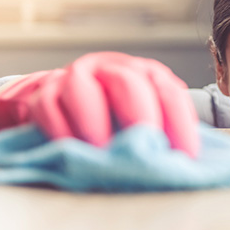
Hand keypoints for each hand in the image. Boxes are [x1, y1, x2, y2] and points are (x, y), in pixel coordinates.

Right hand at [0, 52, 198, 157]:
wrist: (61, 105)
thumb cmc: (112, 117)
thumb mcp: (141, 119)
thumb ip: (162, 132)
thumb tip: (186, 161)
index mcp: (143, 74)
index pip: (168, 91)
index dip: (179, 122)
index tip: (185, 154)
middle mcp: (110, 68)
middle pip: (128, 83)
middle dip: (141, 116)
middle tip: (145, 151)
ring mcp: (74, 77)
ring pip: (82, 89)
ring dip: (95, 123)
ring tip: (103, 153)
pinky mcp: (43, 92)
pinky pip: (48, 106)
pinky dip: (59, 130)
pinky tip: (71, 152)